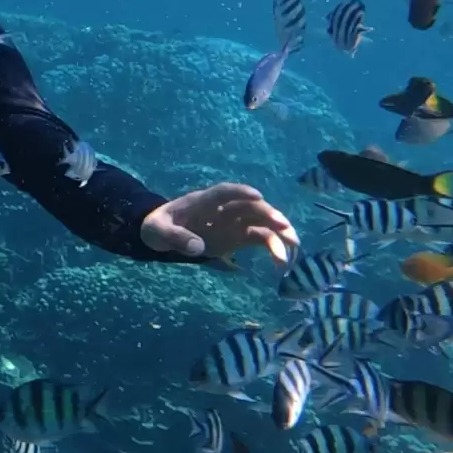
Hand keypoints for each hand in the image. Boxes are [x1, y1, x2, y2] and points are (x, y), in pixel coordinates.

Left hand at [140, 182, 298, 265]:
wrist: (161, 235)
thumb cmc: (158, 227)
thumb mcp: (159, 231)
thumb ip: (177, 237)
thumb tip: (199, 247)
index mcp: (202, 201)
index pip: (223, 192)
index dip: (240, 192)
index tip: (257, 195)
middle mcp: (223, 209)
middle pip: (249, 206)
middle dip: (268, 214)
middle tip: (284, 226)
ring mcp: (233, 222)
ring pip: (260, 221)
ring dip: (278, 230)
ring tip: (294, 245)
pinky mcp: (238, 237)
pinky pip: (259, 238)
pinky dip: (272, 246)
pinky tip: (282, 260)